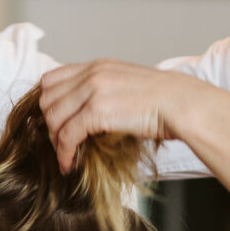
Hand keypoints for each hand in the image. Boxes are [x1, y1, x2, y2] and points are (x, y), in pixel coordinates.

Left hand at [39, 61, 188, 172]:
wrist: (182, 105)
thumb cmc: (162, 101)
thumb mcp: (126, 85)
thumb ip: (102, 91)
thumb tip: (82, 113)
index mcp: (97, 66)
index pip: (51, 80)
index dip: (47, 105)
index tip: (55, 124)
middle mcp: (92, 74)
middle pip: (47, 99)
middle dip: (49, 125)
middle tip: (59, 144)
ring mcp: (94, 90)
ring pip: (53, 118)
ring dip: (55, 142)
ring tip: (66, 156)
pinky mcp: (98, 111)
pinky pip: (67, 135)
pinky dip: (65, 153)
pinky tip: (70, 164)